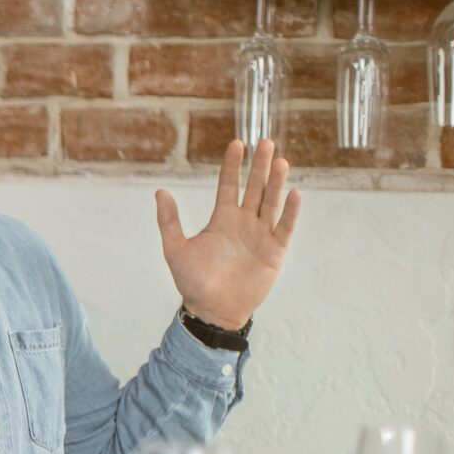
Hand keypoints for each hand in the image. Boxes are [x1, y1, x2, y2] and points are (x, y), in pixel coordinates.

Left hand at [154, 138, 301, 330]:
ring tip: (280, 161)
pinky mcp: (275, 251)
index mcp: (221, 219)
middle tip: (266, 142)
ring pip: (270, 202)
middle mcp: (243, 223)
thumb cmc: (193, 282)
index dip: (232, 166)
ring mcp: (261, 235)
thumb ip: (169, 222)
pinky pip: (284, 227)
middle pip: (254, 188)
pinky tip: (294, 193)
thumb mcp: (176, 249)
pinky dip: (288, 212)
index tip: (237, 144)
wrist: (212, 310)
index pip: (228, 185)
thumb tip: (160, 192)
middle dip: (259, 166)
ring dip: (275, 183)